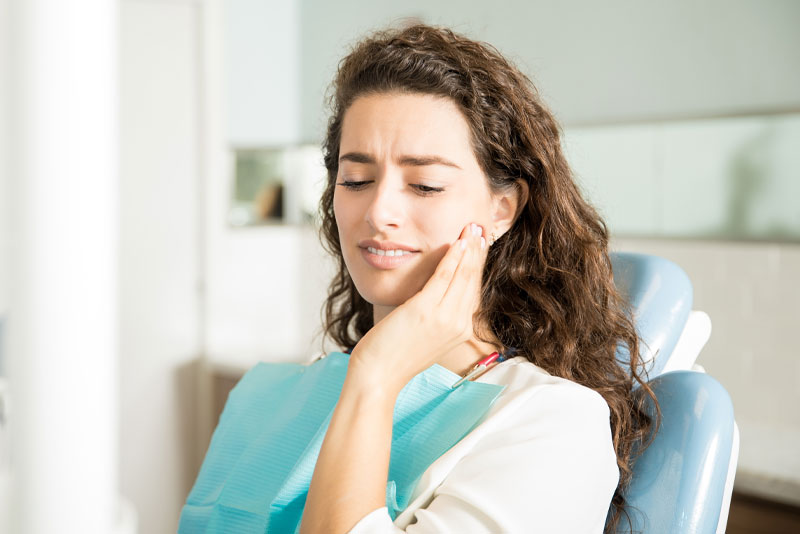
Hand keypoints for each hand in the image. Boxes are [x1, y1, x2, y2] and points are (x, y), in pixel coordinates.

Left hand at [347, 222, 488, 396]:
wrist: (379, 374)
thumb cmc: (395, 355)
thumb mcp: (425, 334)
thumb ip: (437, 314)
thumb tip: (438, 291)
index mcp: (460, 330)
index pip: (473, 290)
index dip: (478, 265)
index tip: (480, 245)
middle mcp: (458, 324)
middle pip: (472, 280)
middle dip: (478, 252)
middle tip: (480, 229)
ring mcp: (444, 318)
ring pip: (462, 275)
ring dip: (469, 249)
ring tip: (472, 229)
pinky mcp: (426, 311)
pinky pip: (444, 277)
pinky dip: (453, 257)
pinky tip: (457, 242)